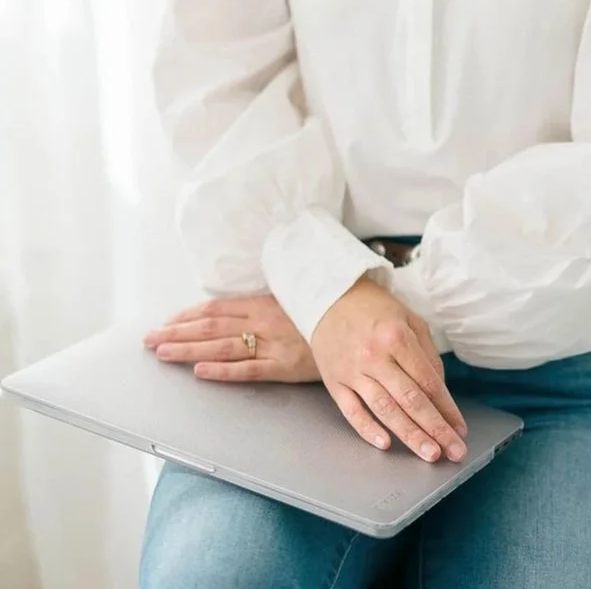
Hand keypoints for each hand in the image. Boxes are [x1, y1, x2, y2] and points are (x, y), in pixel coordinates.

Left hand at [143, 294, 320, 383]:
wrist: (354, 328)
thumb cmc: (321, 315)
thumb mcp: (290, 301)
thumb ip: (262, 306)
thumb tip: (233, 310)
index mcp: (262, 303)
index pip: (216, 309)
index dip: (187, 316)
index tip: (167, 322)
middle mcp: (262, 321)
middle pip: (211, 327)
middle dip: (177, 332)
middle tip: (150, 339)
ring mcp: (272, 343)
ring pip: (222, 347)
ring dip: (189, 351)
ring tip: (164, 353)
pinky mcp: (284, 366)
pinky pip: (249, 369)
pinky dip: (223, 371)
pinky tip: (201, 374)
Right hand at [310, 275, 468, 462]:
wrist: (330, 298)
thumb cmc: (375, 310)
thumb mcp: (409, 319)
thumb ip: (427, 354)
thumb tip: (440, 391)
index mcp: (396, 337)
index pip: (427, 381)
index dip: (447, 408)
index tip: (460, 428)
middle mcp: (374, 356)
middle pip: (410, 400)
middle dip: (435, 429)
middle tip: (454, 451)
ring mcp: (352, 371)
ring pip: (385, 410)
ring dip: (410, 435)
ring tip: (429, 454)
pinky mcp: (335, 382)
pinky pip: (352, 412)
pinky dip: (368, 430)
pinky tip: (386, 445)